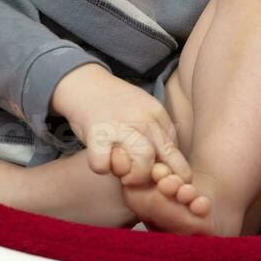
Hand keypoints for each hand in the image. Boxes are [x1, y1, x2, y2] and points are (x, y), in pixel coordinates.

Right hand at [57, 67, 191, 186]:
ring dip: (129, 176)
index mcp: (157, 115)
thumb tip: (172, 168)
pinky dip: (100, 166)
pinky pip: (103, 165)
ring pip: (141, 165)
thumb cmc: (115, 104)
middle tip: (134, 175)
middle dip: (149, 178)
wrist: (84, 82)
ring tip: (118, 169)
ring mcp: (121, 125)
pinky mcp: (96, 132)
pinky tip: (100, 157)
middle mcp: (143, 120)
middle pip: (162, 163)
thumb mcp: (144, 111)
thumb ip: (158, 134)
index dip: (170, 175)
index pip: (176, 155)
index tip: (158, 179)